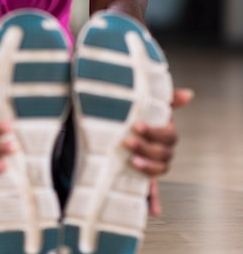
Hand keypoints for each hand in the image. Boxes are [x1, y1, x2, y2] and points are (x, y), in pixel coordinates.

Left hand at [123, 87, 193, 215]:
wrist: (116, 126)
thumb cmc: (137, 113)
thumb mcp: (149, 103)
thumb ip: (167, 98)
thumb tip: (188, 94)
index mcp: (165, 133)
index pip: (169, 136)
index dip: (155, 132)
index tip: (138, 125)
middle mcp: (162, 150)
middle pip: (164, 154)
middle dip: (146, 148)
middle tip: (128, 141)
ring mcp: (153, 164)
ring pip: (159, 170)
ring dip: (148, 168)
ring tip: (132, 161)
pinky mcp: (142, 176)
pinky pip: (152, 192)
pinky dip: (154, 202)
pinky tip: (154, 210)